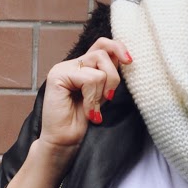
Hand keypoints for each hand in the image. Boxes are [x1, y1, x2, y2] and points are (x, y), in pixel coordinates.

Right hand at [39, 38, 132, 160]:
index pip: (102, 44)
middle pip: (103, 52)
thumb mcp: (102, 96)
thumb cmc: (81, 123)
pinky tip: (88, 112)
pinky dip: (92, 99)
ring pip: (98, 67)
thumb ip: (108, 77)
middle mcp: (71, 64)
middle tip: (109, 98)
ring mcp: (63, 68)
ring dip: (101, 92)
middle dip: (113, 77)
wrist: (64, 143)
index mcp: (81, 66)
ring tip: (93, 110)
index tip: (129, 62)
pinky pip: (89, 79)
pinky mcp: (58, 76)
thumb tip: (124, 59)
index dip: (118, 48)